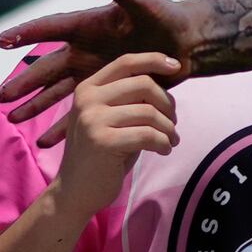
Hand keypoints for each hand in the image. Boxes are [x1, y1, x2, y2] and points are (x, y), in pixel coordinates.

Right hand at [0, 0, 211, 118]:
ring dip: (36, 106)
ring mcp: (95, 72)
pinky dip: (63, 126)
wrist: (189, 41)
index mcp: (89, 26)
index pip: (50, 28)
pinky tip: (47, 142)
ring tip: (13, 120)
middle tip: (1, 98)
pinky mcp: (108, 92)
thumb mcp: (144, 3)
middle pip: (47, 68)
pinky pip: (80, 112)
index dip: (27, 33)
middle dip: (24, 83)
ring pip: (58, 92)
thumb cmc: (168, 17)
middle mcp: (86, 49)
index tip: (2, 40)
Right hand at [49, 58, 181, 216]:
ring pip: (149, 112)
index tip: (177, 66)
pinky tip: (163, 150)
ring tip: (170, 140)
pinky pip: (148, 134)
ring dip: (168, 127)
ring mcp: (93, 119)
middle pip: (143, 84)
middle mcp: (87, 99)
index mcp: (88, 89)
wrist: (74, 192)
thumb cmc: (100, 155)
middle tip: (173, 122)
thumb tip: (165, 82)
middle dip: (167, 103)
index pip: (126, 62)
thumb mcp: (110, 119)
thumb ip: (130, 100)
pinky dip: (163, 142)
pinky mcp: (103, 141)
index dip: (154, 60)